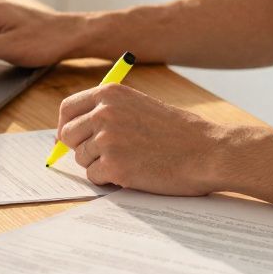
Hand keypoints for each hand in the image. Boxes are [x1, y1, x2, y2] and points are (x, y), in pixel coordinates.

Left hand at [56, 84, 229, 195]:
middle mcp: (104, 113)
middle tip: (106, 155)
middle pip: (68, 136)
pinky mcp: (114, 167)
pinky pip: (94, 177)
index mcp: (109, 94)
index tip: (70, 138)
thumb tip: (69, 132)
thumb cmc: (177, 132)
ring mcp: (107, 140)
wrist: (206, 151)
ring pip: (82, 158)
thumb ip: (106, 113)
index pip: (67, 109)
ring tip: (130, 160)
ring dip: (100, 164)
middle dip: (82, 148)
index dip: (66, 126)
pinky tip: (133, 172)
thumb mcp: (139, 106)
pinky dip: (109, 179)